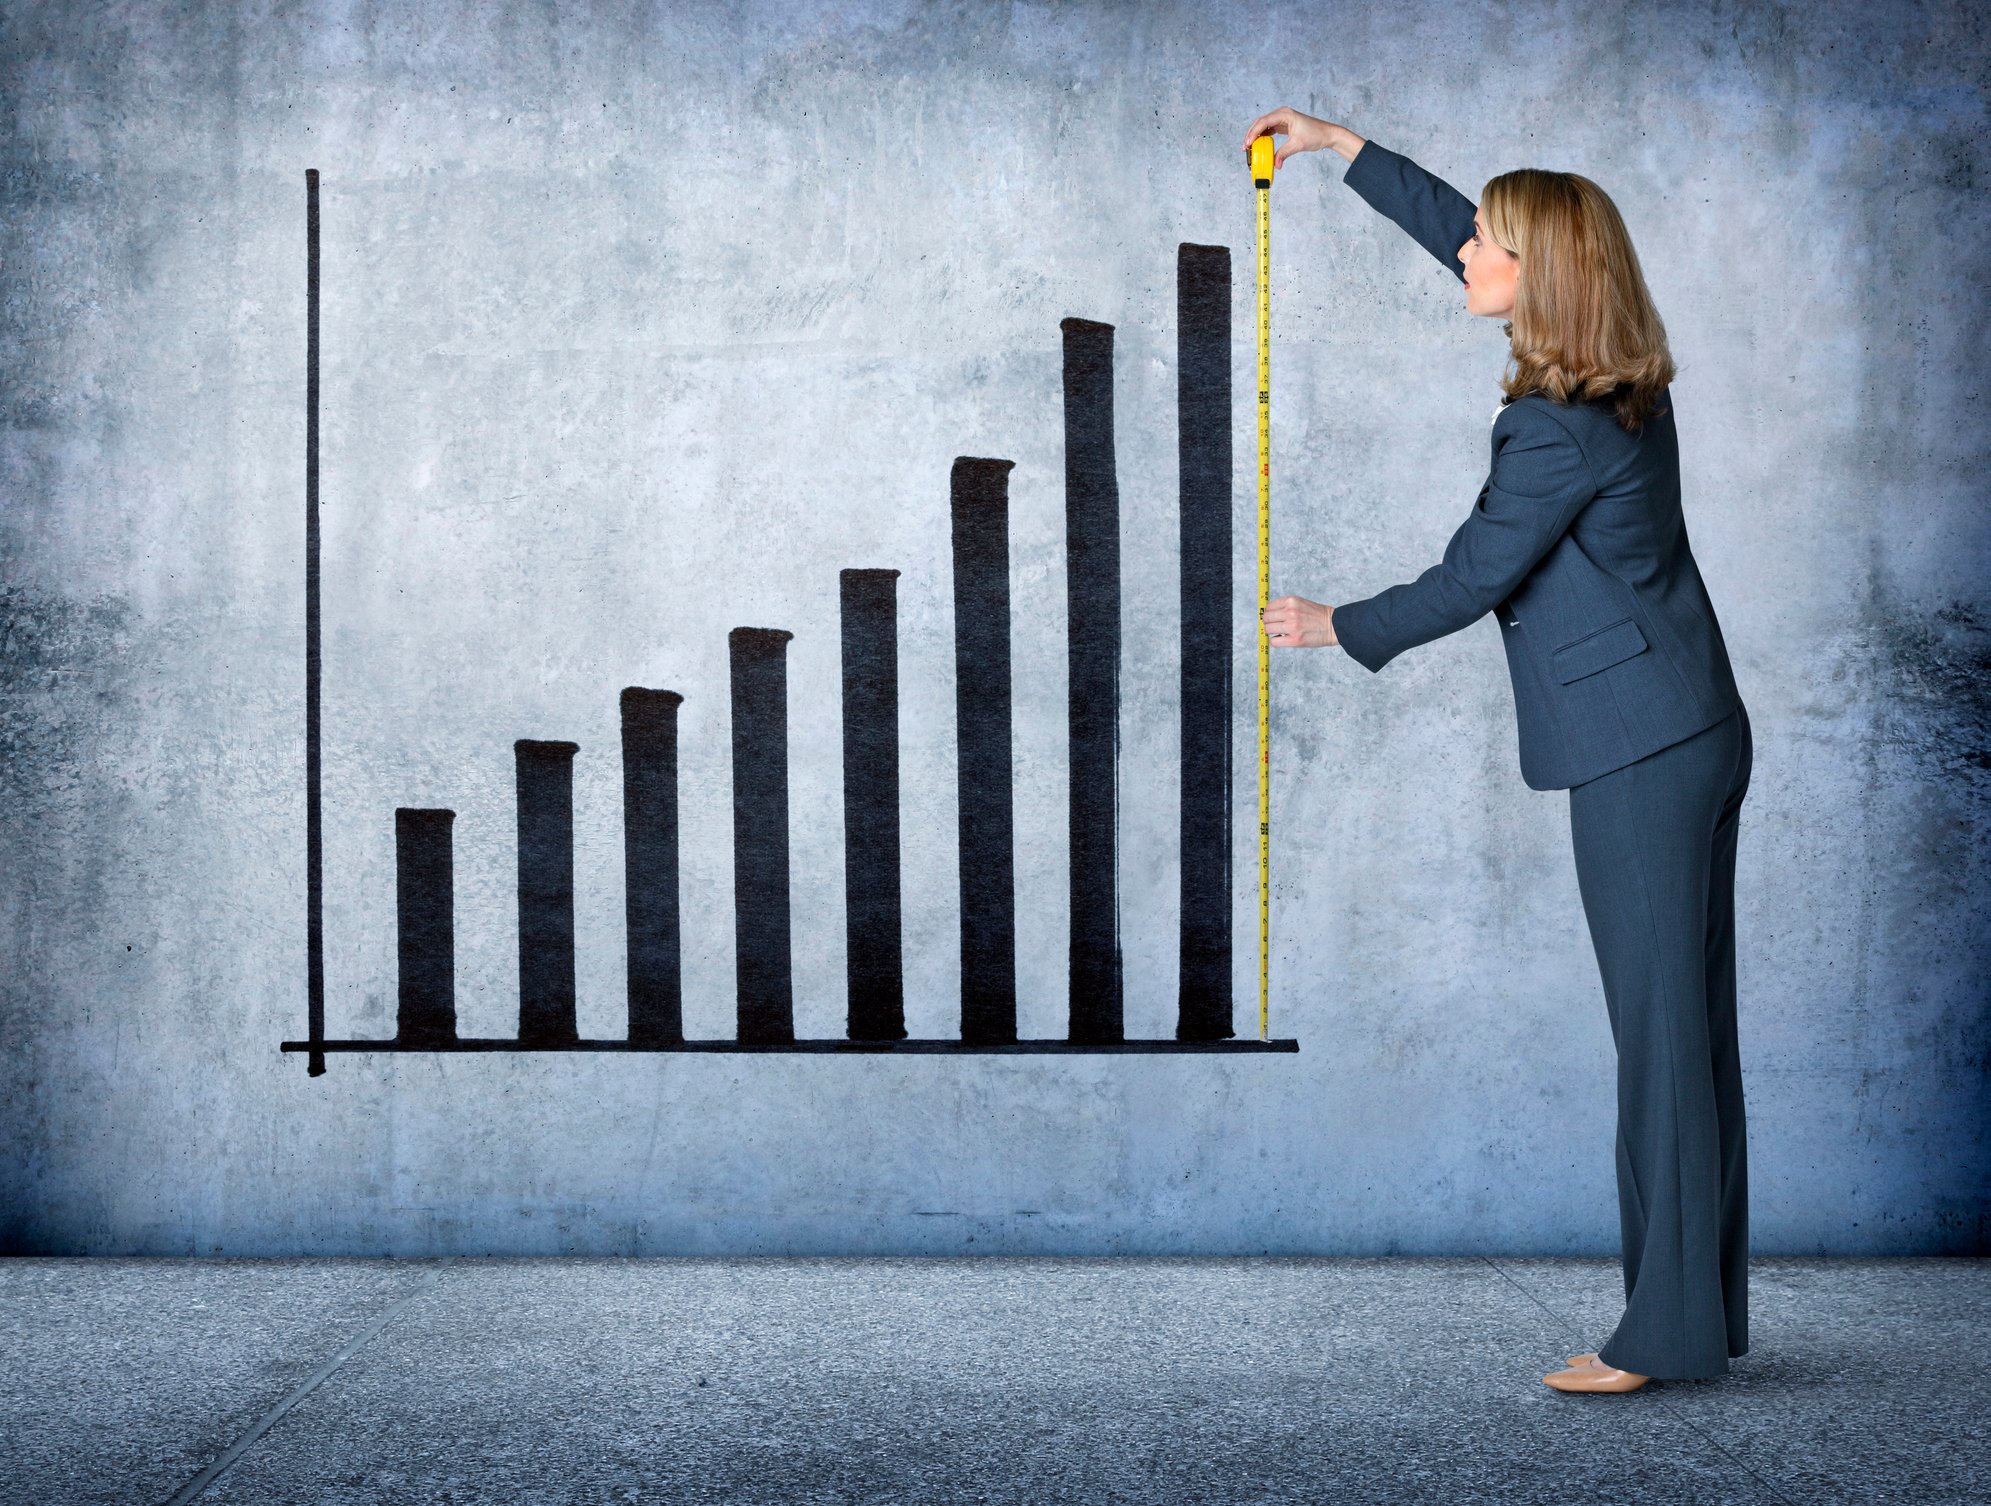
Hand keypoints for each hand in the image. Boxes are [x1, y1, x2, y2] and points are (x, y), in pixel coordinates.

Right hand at [1242, 107, 1365, 168]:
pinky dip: (1262, 137)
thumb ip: (1284, 154)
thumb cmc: (1316, 135)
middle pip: (1260, 123)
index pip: (1264, 122)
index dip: (1253, 133)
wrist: (1327, 134)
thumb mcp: (1298, 145)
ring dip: (1255, 136)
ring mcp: (1282, 119)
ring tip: (1249, 148)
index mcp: (1284, 114)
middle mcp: (1282, 114)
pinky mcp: (1283, 125)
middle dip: (1251, 135)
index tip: (1248, 144)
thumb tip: (1275, 165)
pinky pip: (1269, 130)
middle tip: (1245, 148)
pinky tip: (1258, 145)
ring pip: (1263, 126)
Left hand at [1262, 594, 1337, 647]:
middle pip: (1266, 618)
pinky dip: (1276, 642)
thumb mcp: (1301, 604)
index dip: (1269, 614)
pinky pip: (1274, 642)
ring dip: (1272, 632)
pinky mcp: (1294, 639)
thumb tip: (1268, 615)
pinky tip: (1283, 639)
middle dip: (1268, 623)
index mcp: (1291, 601)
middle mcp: (1290, 612)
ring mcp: (1292, 626)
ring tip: (1281, 633)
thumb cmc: (1318, 616)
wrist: (1334, 625)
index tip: (1272, 618)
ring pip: (1268, 629)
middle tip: (1275, 627)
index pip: (1269, 607)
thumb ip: (1286, 607)